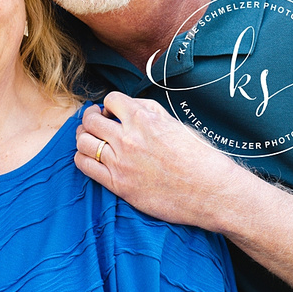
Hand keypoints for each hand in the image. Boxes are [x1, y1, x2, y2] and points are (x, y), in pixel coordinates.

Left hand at [74, 92, 239, 229]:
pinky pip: (85, 166)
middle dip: (90, 118)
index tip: (111, 112)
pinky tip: (90, 157)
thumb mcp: (174, 123)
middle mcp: (129, 138)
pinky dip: (82, 158)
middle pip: (91, 120)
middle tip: (95, 122)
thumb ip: (148, 111)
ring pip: (84, 141)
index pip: (110, 99)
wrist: (210, 191)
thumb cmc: (198, 157)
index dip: (109, 105)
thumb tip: (127, 106)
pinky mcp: (118, 184)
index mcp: (144, 119)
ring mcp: (121, 162)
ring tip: (89, 138)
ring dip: (83, 137)